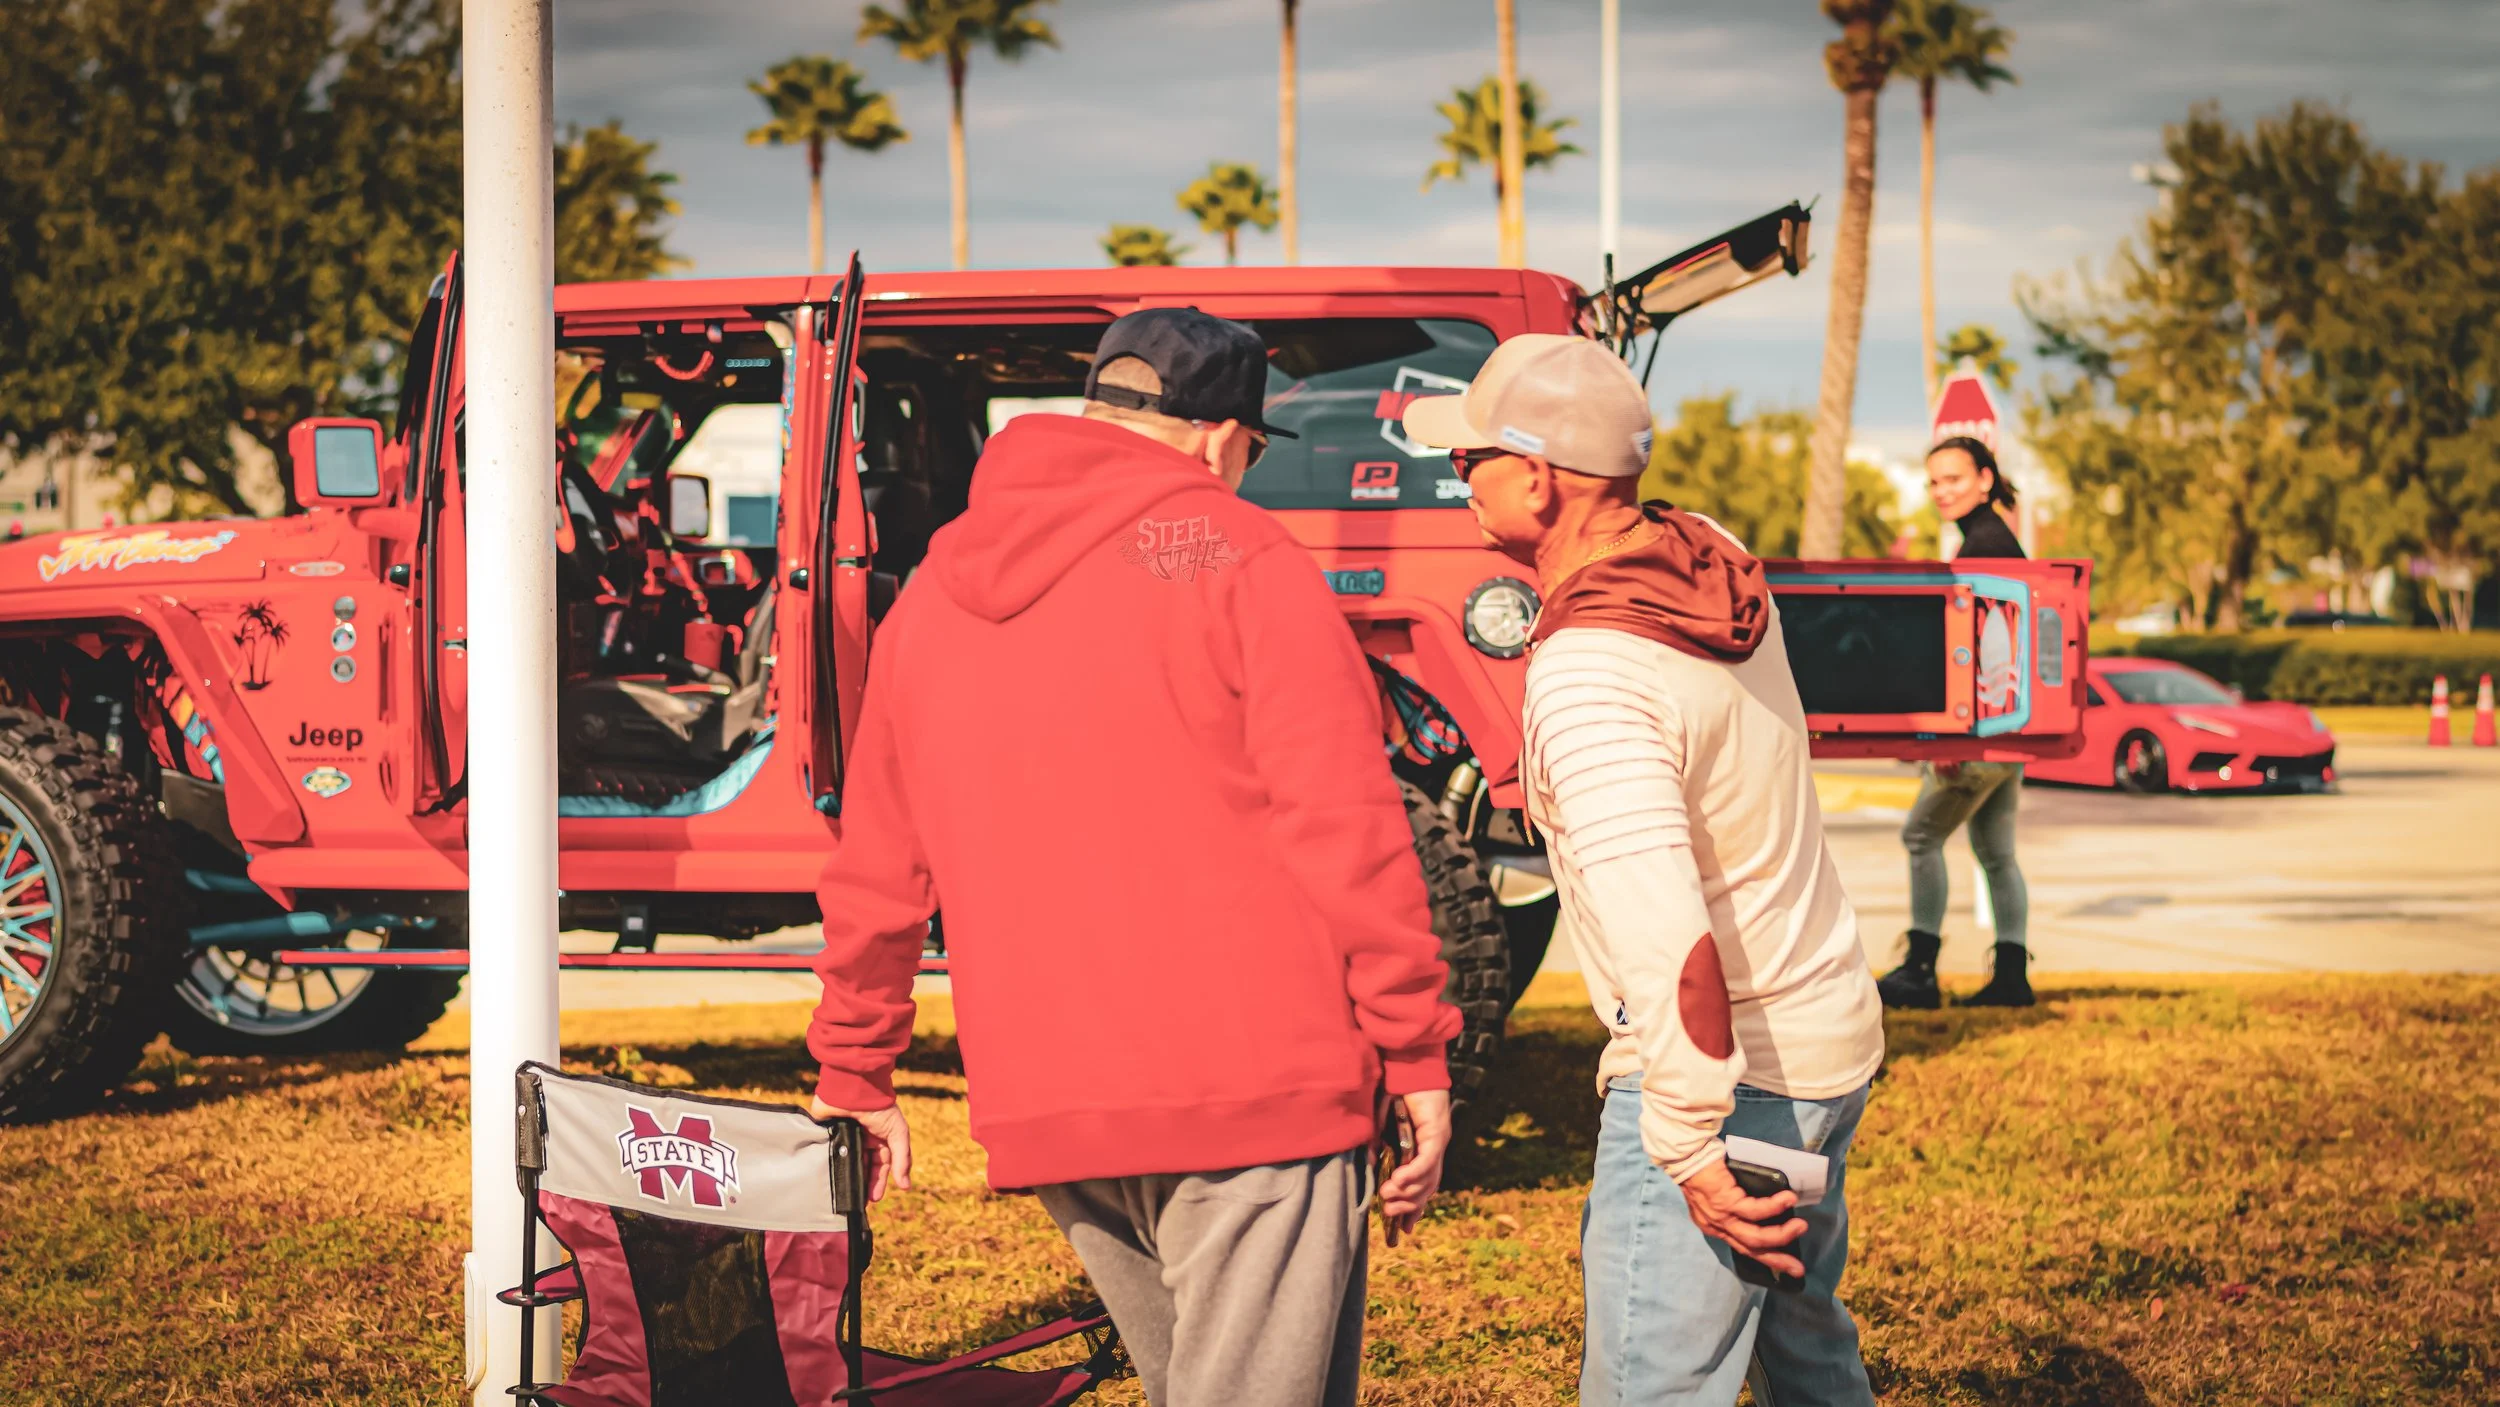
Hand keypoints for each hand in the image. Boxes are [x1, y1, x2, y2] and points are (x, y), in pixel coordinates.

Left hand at [808, 1095, 912, 1201]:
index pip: (880, 1165)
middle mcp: (861, 1140)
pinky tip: (832, 1180)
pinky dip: (830, 1167)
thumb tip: (905, 1186)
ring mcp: (843, 1138)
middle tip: (861, 1202)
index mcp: (879, 1139)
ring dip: (847, 1179)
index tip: (874, 1198)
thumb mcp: (897, 1133)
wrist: (854, 1088)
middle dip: (863, 1184)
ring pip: (845, 1163)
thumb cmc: (879, 1108)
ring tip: (847, 1196)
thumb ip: (902, 1158)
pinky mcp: (826, 1135)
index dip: (878, 1181)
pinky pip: (828, 1155)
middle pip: (863, 1167)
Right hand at [1378, 1089, 1451, 1239]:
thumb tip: (1369, 1165)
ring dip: (1409, 1192)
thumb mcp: (1380, 1122)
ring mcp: (1438, 1140)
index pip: (1423, 1185)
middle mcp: (1434, 1147)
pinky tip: (1397, 1181)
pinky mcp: (1437, 1132)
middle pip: (1428, 1188)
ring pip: (1429, 1178)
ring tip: (1387, 1199)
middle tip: (1389, 1215)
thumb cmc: (1394, 1087)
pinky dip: (1413, 1173)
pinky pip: (1426, 1160)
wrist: (1408, 1061)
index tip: (1403, 1228)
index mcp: (1422, 1147)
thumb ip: (1376, 1143)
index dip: (1415, 1208)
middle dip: (1409, 1206)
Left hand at [1677, 1158, 1806, 1279]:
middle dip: (1777, 1260)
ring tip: (1800, 1227)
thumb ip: (1736, 1207)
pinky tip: (1788, 1200)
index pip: (1742, 1248)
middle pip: (1751, 1249)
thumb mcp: (1718, 1196)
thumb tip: (1764, 1208)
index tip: (1786, 1267)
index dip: (1765, 1258)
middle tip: (1798, 1268)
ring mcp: (1721, 1217)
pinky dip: (1774, 1207)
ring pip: (1754, 1236)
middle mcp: (1717, 1226)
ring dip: (1781, 1235)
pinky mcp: (1725, 1202)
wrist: (1686, 1155)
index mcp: (1715, 1226)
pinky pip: (1754, 1210)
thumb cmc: (1704, 1169)